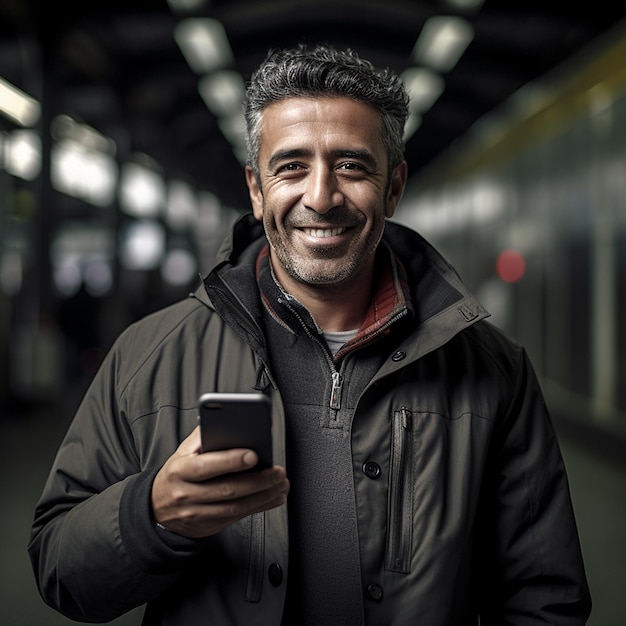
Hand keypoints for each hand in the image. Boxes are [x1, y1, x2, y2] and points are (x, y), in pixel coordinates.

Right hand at [151, 426, 288, 537]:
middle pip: (227, 489)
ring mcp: (197, 513)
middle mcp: (186, 494)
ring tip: (281, 484)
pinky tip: (274, 497)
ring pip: (235, 507)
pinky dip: (259, 507)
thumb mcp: (182, 452)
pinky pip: (238, 517)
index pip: (206, 465)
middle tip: (278, 472)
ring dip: (263, 496)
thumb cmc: (177, 473)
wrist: (157, 509)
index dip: (231, 461)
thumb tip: (227, 420)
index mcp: (180, 470)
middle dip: (258, 480)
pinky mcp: (209, 526)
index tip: (254, 454)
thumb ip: (204, 435)